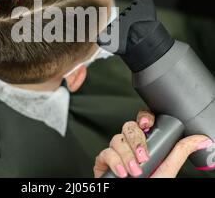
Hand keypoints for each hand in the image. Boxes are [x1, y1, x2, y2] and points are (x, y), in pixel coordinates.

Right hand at [93, 110, 211, 177]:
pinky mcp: (104, 160)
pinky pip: (105, 152)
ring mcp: (117, 152)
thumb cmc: (151, 185)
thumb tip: (199, 139)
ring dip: (126, 155)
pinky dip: (114, 161)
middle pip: (128, 127)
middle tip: (143, 157)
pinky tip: (122, 172)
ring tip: (134, 171)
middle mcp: (130, 145)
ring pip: (117, 139)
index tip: (147, 124)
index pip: (143, 121)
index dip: (143, 118)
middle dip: (136, 141)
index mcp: (146, 143)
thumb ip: (180, 151)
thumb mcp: (168, 169)